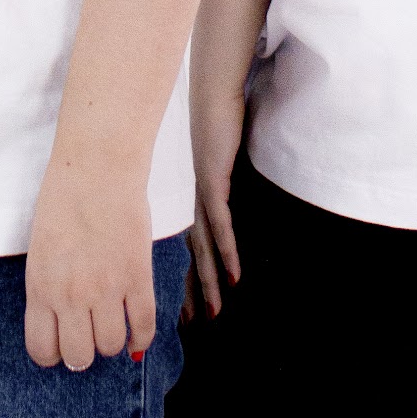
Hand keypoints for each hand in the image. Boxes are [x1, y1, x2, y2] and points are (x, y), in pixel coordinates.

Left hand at [24, 159, 153, 369]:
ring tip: (112, 322)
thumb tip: (64, 319)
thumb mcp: (42, 249)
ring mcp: (106, 287)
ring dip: (112, 340)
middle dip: (83, 352)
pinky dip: (142, 337)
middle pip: (78, 358)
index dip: (53, 353)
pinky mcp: (137, 276)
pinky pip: (143, 326)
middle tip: (88, 333)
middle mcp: (70, 294)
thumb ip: (49, 286)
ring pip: (111, 346)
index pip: (42, 350)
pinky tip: (137, 332)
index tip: (61, 341)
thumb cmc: (64, 199)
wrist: (97, 166)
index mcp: (40, 287)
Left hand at [184, 89, 244, 320]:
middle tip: (192, 324)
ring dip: (208, 281)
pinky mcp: (214, 183)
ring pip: (202, 247)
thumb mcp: (213, 159)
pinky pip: (220, 224)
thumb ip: (216, 181)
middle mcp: (190, 200)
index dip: (184, 277)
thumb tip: (220, 198)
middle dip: (191, 290)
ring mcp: (201, 194)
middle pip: (189, 254)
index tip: (182, 306)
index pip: (185, 246)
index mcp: (188, 197)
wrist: (211, 93)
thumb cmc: (214, 121)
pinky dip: (226, 251)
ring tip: (213, 311)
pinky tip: (234, 275)